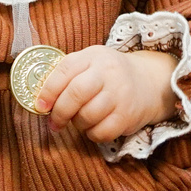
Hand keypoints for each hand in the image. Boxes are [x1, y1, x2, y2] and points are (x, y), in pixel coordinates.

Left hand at [36, 47, 176, 146]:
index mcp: (93, 56)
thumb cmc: (109, 75)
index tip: (40, 105)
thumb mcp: (90, 63)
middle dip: (60, 112)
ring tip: (80, 120)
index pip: (65, 70)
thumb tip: (41, 100)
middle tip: (55, 122)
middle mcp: (108, 72)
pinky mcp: (128, 115)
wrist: (149, 81)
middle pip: (76, 94)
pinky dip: (92, 134)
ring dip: (77, 123)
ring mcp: (120, 93)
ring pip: (87, 116)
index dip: (48, 90)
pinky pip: (101, 132)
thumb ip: (67, 75)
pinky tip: (94, 126)